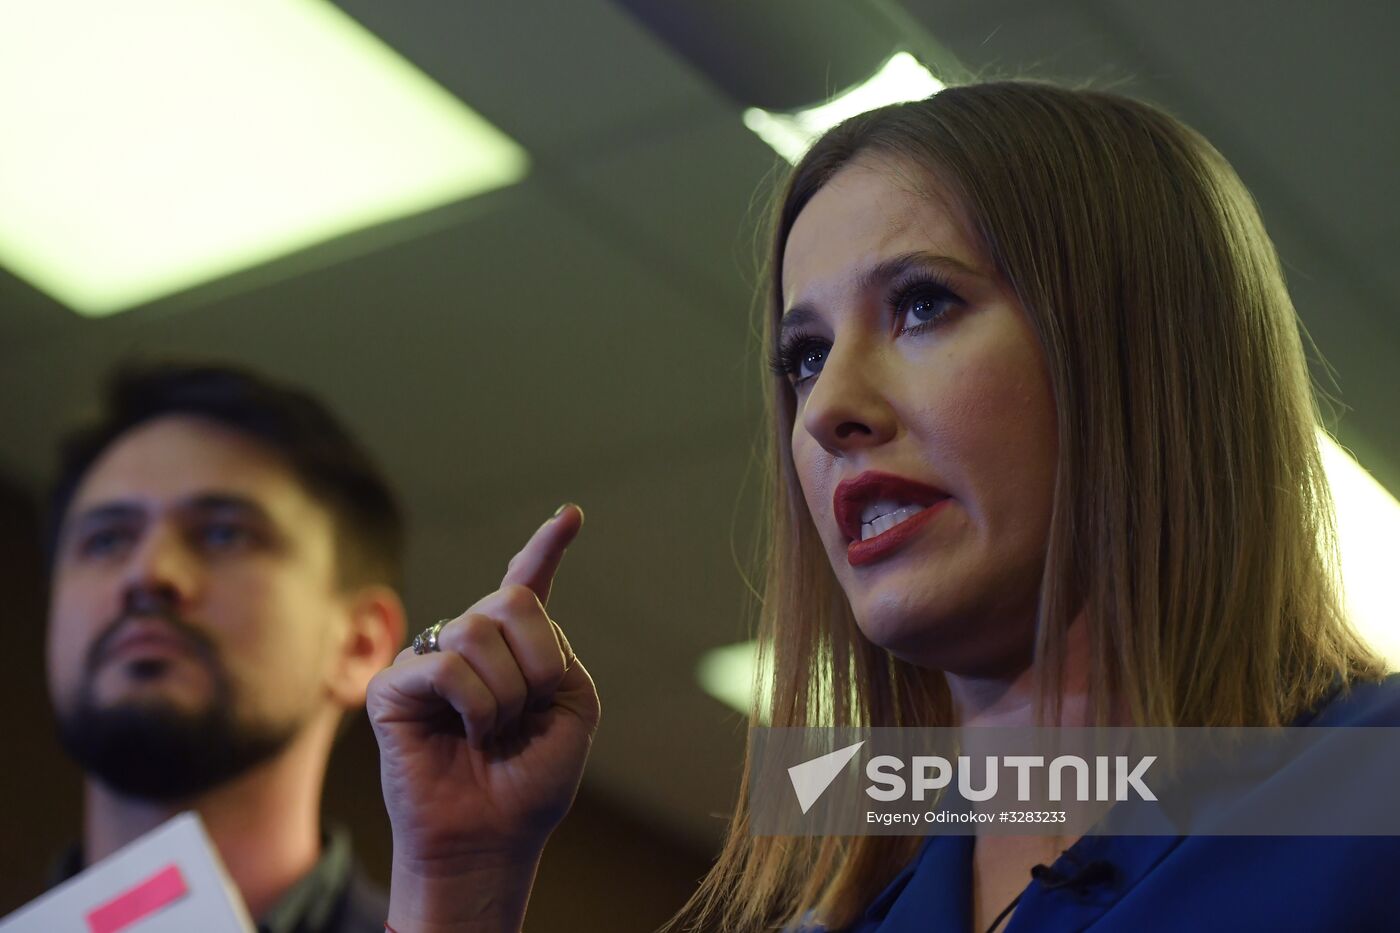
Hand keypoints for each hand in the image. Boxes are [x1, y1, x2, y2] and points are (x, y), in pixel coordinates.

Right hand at [368, 505, 597, 930]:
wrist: (495, 836)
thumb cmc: (531, 780)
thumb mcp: (571, 708)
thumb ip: (554, 650)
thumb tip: (506, 613)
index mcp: (516, 647)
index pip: (528, 584)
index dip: (547, 547)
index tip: (571, 515)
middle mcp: (469, 643)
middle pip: (512, 601)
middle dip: (537, 658)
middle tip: (529, 709)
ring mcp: (428, 660)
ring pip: (476, 630)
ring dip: (505, 691)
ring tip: (494, 730)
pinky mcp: (393, 687)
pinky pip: (446, 666)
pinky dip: (474, 704)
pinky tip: (467, 733)